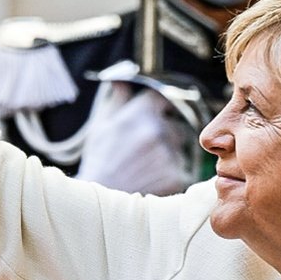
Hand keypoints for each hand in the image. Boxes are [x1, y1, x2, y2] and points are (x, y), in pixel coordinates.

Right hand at [76, 81, 191, 195]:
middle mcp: (156, 131)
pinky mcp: (176, 175)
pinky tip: (151, 179)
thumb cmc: (99, 161)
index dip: (160, 106)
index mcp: (139, 114)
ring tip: (145, 167)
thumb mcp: (101, 126)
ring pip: (179, 147)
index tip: (156, 114)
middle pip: (175, 124)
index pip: (162, 97)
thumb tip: (122, 79)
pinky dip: (171, 173)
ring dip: (169, 154)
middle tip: (146, 150)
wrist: (101, 201)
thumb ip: (118, 99)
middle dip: (165, 133)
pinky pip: (181, 167)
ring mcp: (168, 154)